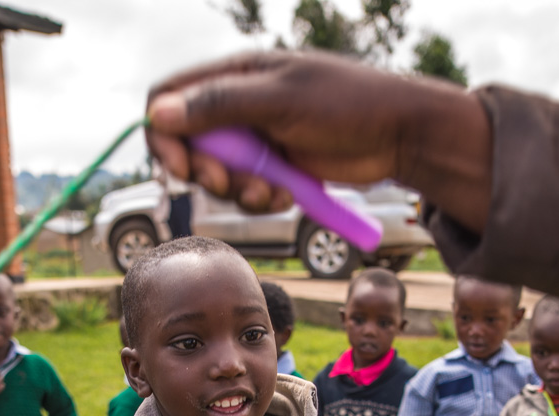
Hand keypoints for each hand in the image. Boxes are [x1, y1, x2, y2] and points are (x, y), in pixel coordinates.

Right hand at [146, 52, 478, 213]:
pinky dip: (261, 199)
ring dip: (237, 191)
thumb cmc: (347, 104)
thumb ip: (219, 105)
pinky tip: (288, 194)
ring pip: (217, 174)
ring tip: (271, 191)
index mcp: (236, 74)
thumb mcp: (280, 100)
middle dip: (205, 171)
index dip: (164, 134)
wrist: (400, 135)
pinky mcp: (275, 167)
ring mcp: (257, 138)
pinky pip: (246, 191)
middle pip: (187, 144)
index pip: (169, 97)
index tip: (183, 167)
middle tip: (229, 184)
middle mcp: (240, 104)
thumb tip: (158, 112)